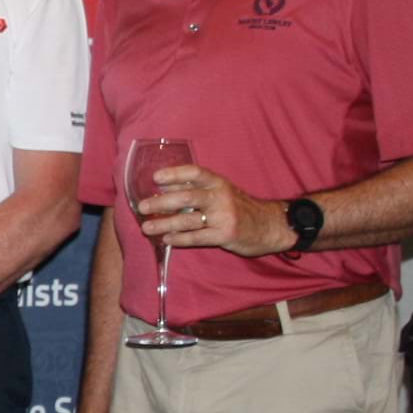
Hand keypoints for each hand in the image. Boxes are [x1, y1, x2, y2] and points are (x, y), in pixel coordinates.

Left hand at [137, 164, 290, 257]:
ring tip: (147, 227)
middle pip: (186, 197)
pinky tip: (166, 239)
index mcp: (218, 183)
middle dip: (161, 202)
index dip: (175, 174)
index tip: (156, 178)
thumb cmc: (239, 207)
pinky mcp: (225, 235)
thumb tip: (162, 186)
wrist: (270, 225)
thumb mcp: (221, 191)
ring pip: (188, 220)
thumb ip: (196, 188)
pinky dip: (179, 239)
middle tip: (142, 207)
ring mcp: (223, 217)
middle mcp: (220, 197)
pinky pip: (197, 238)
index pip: (195, 173)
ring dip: (164, 224)